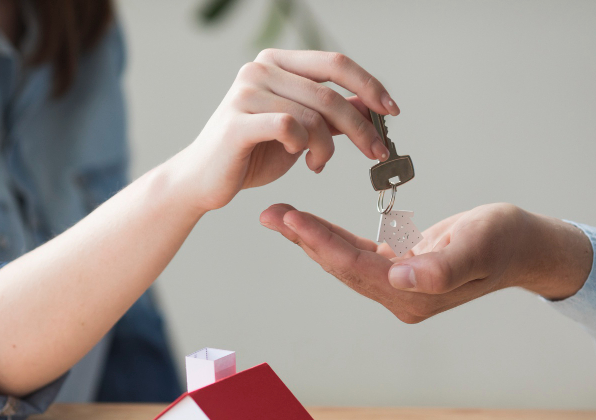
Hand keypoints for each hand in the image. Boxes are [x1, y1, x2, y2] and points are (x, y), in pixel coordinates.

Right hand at [171, 49, 398, 214]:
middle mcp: (259, 69)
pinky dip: (303, 147)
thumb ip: (330, 116)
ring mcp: (245, 93)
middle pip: (329, 93)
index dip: (369, 85)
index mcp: (276, 63)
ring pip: (313, 116)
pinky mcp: (237, 123)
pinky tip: (300, 159)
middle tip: (376, 152)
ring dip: (328, 147)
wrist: (203, 181)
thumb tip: (371, 106)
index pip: (334, 64)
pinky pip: (290, 128)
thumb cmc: (250, 154)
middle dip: (361, 127)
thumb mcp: (300, 131)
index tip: (392, 111)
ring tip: (319, 164)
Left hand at [259, 202, 592, 322]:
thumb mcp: (479, 245)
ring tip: (279, 216)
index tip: (291, 219)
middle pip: (341, 266)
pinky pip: (356, 253)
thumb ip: (442, 266)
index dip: (321, 243)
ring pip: (343, 260)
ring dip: (311, 238)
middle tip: (269, 213)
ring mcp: (398, 286)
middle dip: (304, 239)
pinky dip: (332, 237)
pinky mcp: (399, 270)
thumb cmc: (507, 241)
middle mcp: (399, 295)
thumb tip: (402, 278)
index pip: (356, 267)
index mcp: (413, 294)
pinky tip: (310, 225)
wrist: (526, 246)